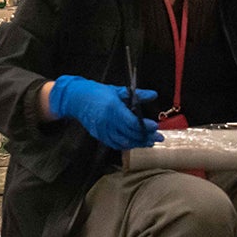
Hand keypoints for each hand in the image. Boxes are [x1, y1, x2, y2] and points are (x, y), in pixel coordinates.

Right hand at [47, 76, 161, 151]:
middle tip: (159, 137)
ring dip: (138, 143)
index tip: (155, 126)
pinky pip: (115, 144)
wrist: (77, 99)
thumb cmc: (98, 92)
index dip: (145, 126)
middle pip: (130, 133)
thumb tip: (154, 94)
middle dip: (146, 137)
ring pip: (123, 142)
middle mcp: (107, 121)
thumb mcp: (118, 91)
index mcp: (112, 108)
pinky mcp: (99, 135)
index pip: (132, 122)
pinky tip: (135, 143)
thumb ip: (137, 94)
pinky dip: (126, 145)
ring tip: (149, 142)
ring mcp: (102, 130)